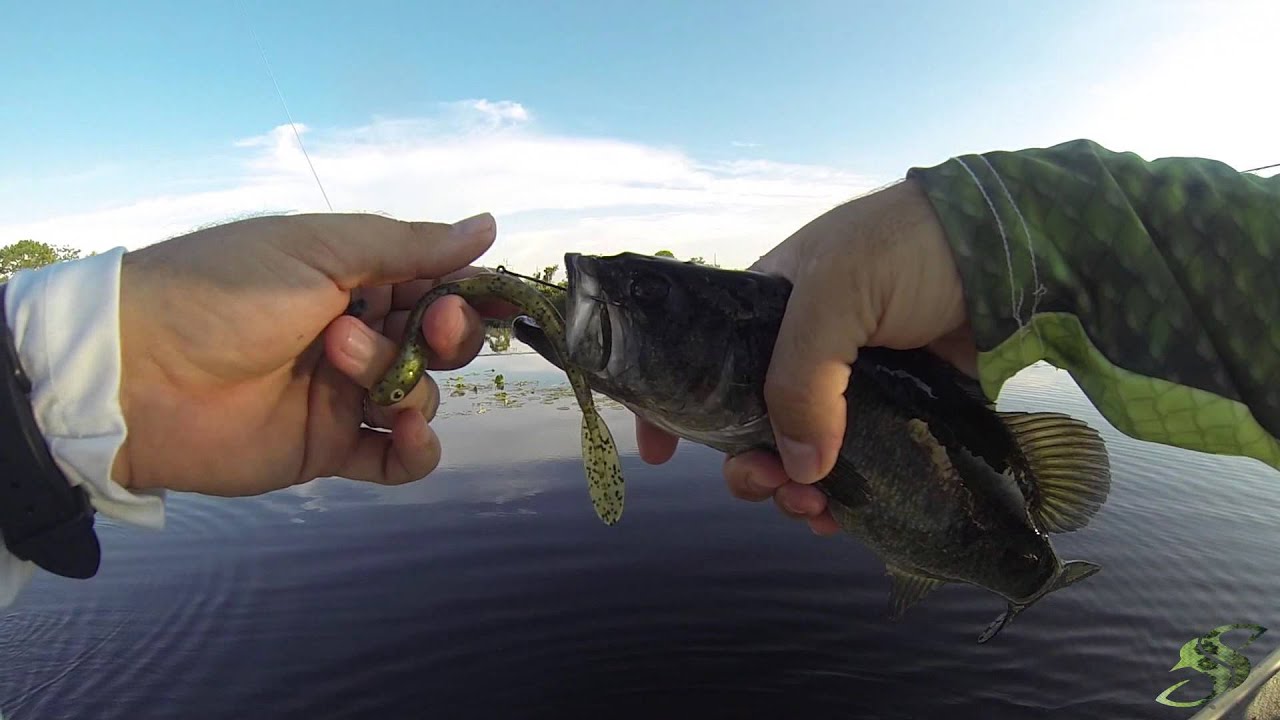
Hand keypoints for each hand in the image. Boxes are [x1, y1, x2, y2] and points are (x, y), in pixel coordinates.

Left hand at [113, 212, 511, 495]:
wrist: (136, 372)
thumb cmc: (225, 291)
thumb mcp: (320, 249)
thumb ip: (409, 246)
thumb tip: (489, 226)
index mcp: (353, 278)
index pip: (436, 285)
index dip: (475, 293)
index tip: (509, 297)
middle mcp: (357, 334)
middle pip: (440, 343)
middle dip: (448, 335)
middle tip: (429, 326)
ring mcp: (344, 395)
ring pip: (420, 396)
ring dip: (400, 381)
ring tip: (342, 365)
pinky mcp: (327, 448)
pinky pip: (396, 459)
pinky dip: (415, 451)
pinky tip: (405, 435)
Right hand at [635, 179, 977, 533]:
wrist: (1009, 250)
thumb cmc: (906, 249)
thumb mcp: (834, 293)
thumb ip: (802, 378)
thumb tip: (801, 469)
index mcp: (769, 312)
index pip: (704, 364)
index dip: (675, 408)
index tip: (659, 454)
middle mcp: (803, 354)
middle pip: (751, 427)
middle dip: (747, 467)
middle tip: (767, 486)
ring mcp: (852, 389)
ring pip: (803, 457)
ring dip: (795, 494)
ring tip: (814, 511)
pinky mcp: (901, 416)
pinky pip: (861, 470)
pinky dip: (846, 501)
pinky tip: (846, 519)